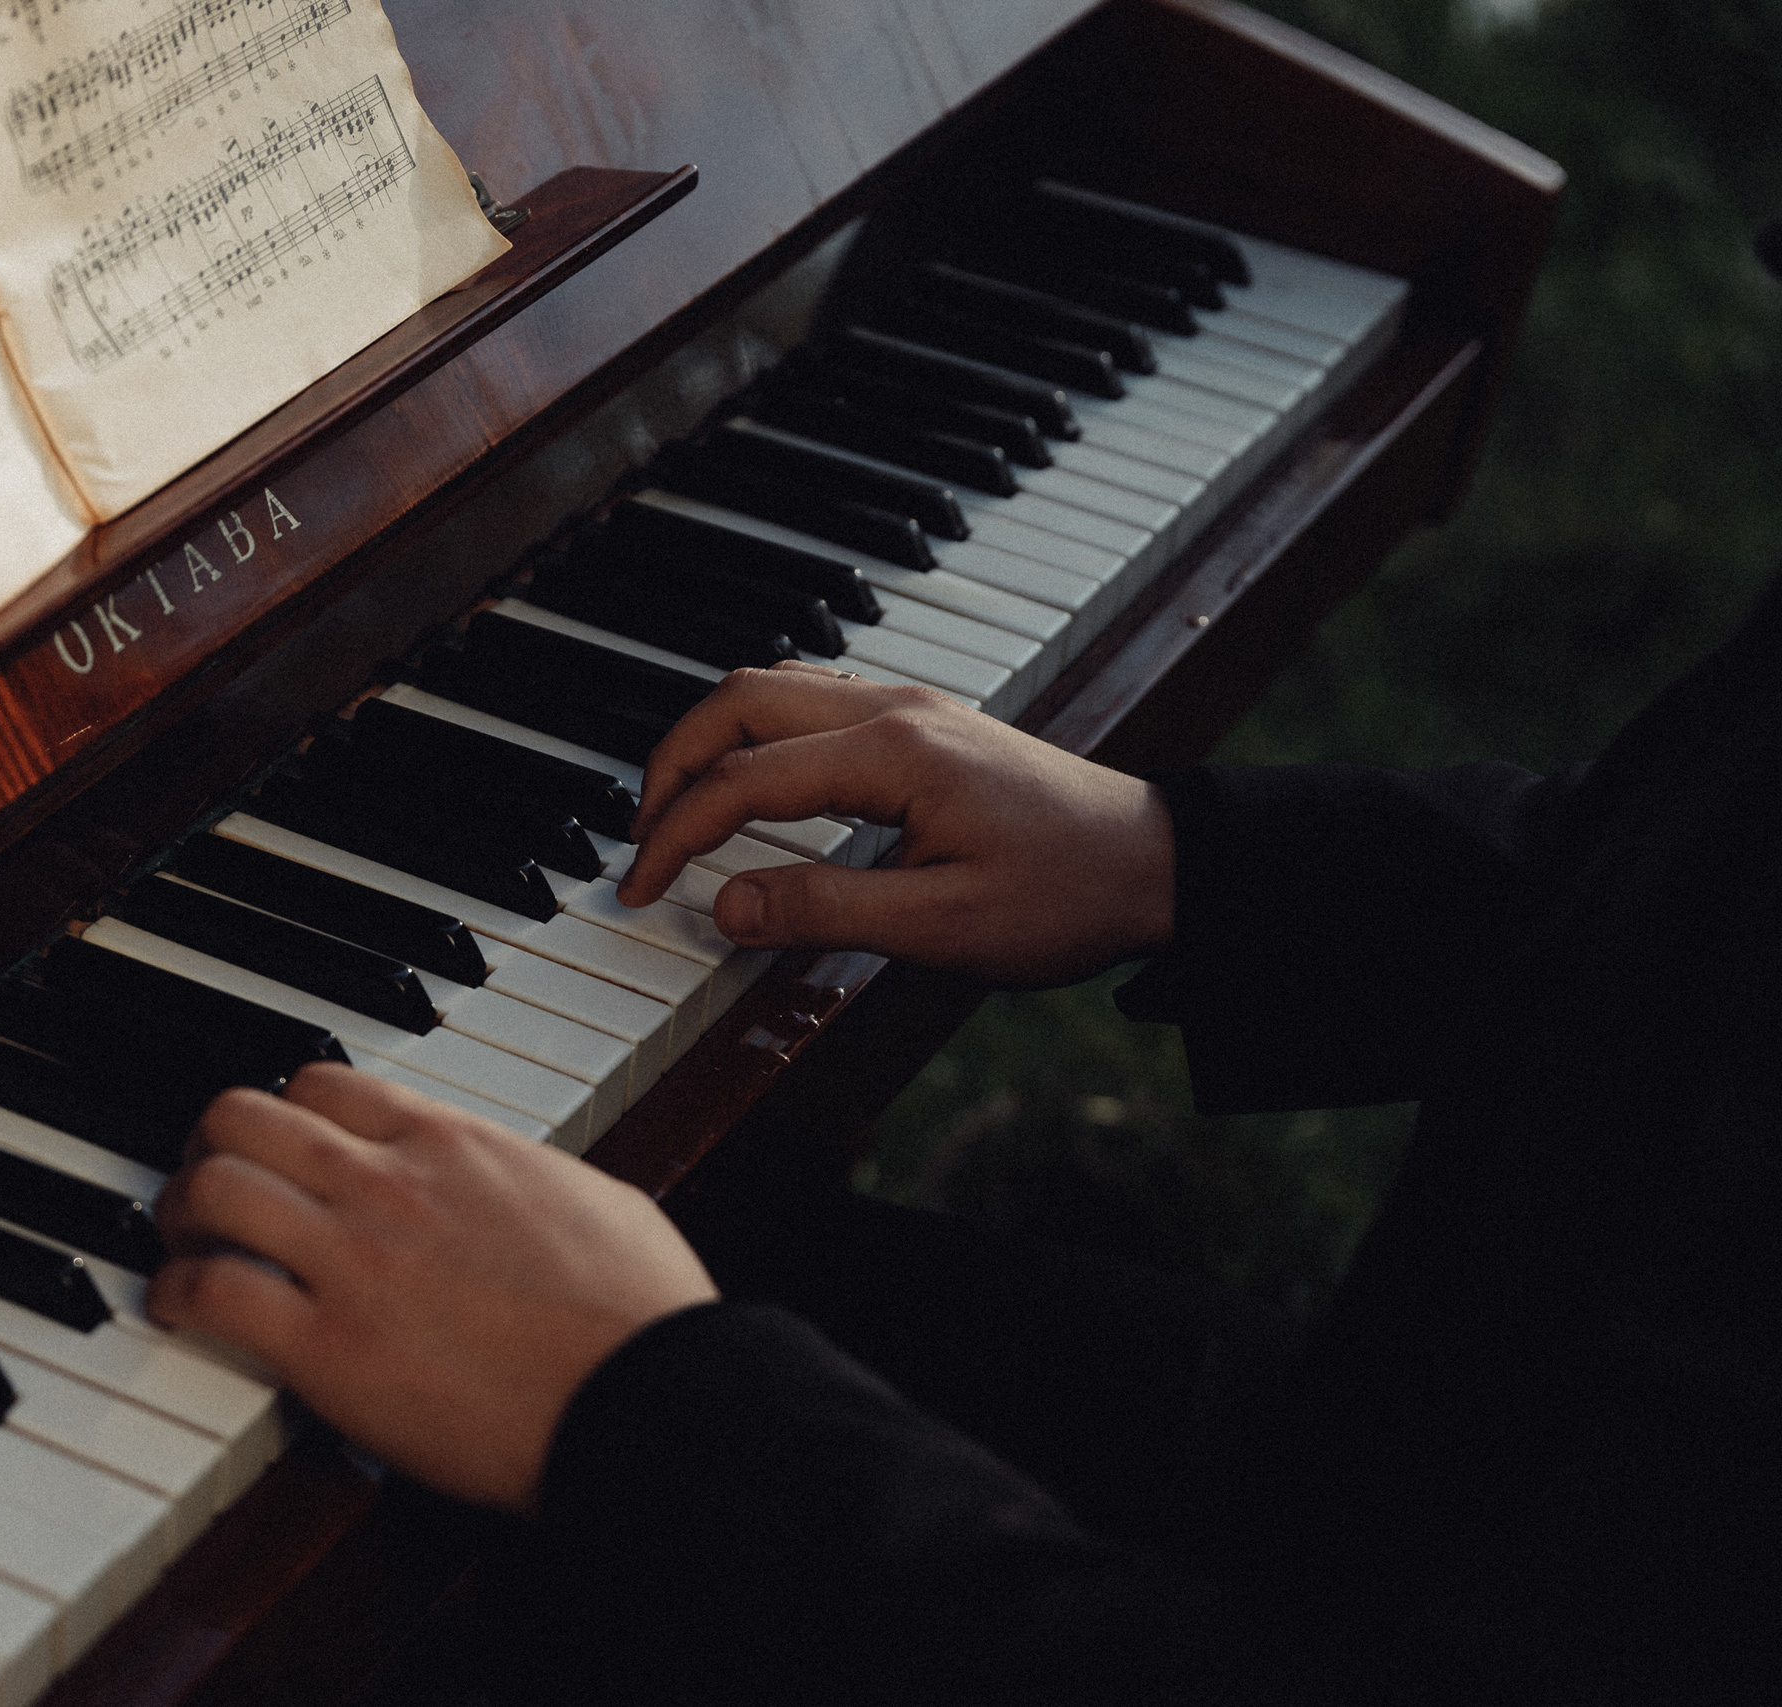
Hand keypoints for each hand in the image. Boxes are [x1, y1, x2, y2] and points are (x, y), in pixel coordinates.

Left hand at [147, 1063, 716, 1510]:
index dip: (280, 1111)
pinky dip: (176, 1292)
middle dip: (208, 1145)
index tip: (272, 1144)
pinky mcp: (328, 1348)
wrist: (647, 1401)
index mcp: (453, 1143)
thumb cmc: (642, 1317)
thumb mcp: (594, 1202)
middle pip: (244, 1115)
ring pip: (213, 1186)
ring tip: (178, 1243)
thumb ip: (531, 1180)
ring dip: (178, 1211)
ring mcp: (354, 1260)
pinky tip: (177, 1309)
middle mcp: (389, 1183)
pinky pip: (213, 1290)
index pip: (321, 1081)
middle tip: (202, 1183)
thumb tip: (529, 1186)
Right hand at [614, 661, 1173, 986]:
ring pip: (770, 688)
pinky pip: (810, 702)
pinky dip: (755, 734)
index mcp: (894, 755)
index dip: (677, 834)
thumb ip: (826, 913)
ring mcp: (910, 706)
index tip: (641, 888)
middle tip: (638, 837)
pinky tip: (749, 784)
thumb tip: (726, 907)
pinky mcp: (923, 722)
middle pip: (738, 700)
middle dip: (670, 765)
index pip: (744, 780)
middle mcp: (894, 709)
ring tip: (678, 810)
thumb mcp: (944, 928)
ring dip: (710, 740)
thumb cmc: (1067, 896)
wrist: (1158, 863)